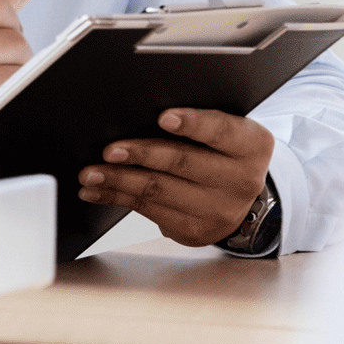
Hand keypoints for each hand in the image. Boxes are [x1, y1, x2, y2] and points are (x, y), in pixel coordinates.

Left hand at [77, 109, 275, 247]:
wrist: (241, 198)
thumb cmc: (223, 151)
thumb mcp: (226, 132)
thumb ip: (197, 121)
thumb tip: (139, 111)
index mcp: (252, 146)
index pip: (222, 130)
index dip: (193, 123)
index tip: (163, 117)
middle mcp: (241, 181)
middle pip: (183, 163)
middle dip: (141, 155)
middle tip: (110, 150)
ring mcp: (219, 211)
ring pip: (159, 191)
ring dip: (119, 180)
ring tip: (91, 173)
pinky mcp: (194, 232)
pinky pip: (149, 211)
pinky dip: (118, 198)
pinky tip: (98, 190)